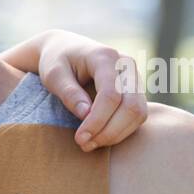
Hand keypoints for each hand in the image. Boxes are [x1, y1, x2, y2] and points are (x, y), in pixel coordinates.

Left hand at [35, 30, 146, 151]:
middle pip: (131, 106)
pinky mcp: (135, 90)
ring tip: (90, 144)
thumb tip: (86, 115)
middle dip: (109, 131)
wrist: (65, 48)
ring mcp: (135, 77)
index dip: (97, 121)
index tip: (79, 138)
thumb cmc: (56, 60)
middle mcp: (127, 65)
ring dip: (116, 134)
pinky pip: (138, 115)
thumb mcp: (54, 74)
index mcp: (106, 57)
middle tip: (84, 145)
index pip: (111, 95)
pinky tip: (100, 137)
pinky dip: (121, 131)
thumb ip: (69, 93)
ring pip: (139, 113)